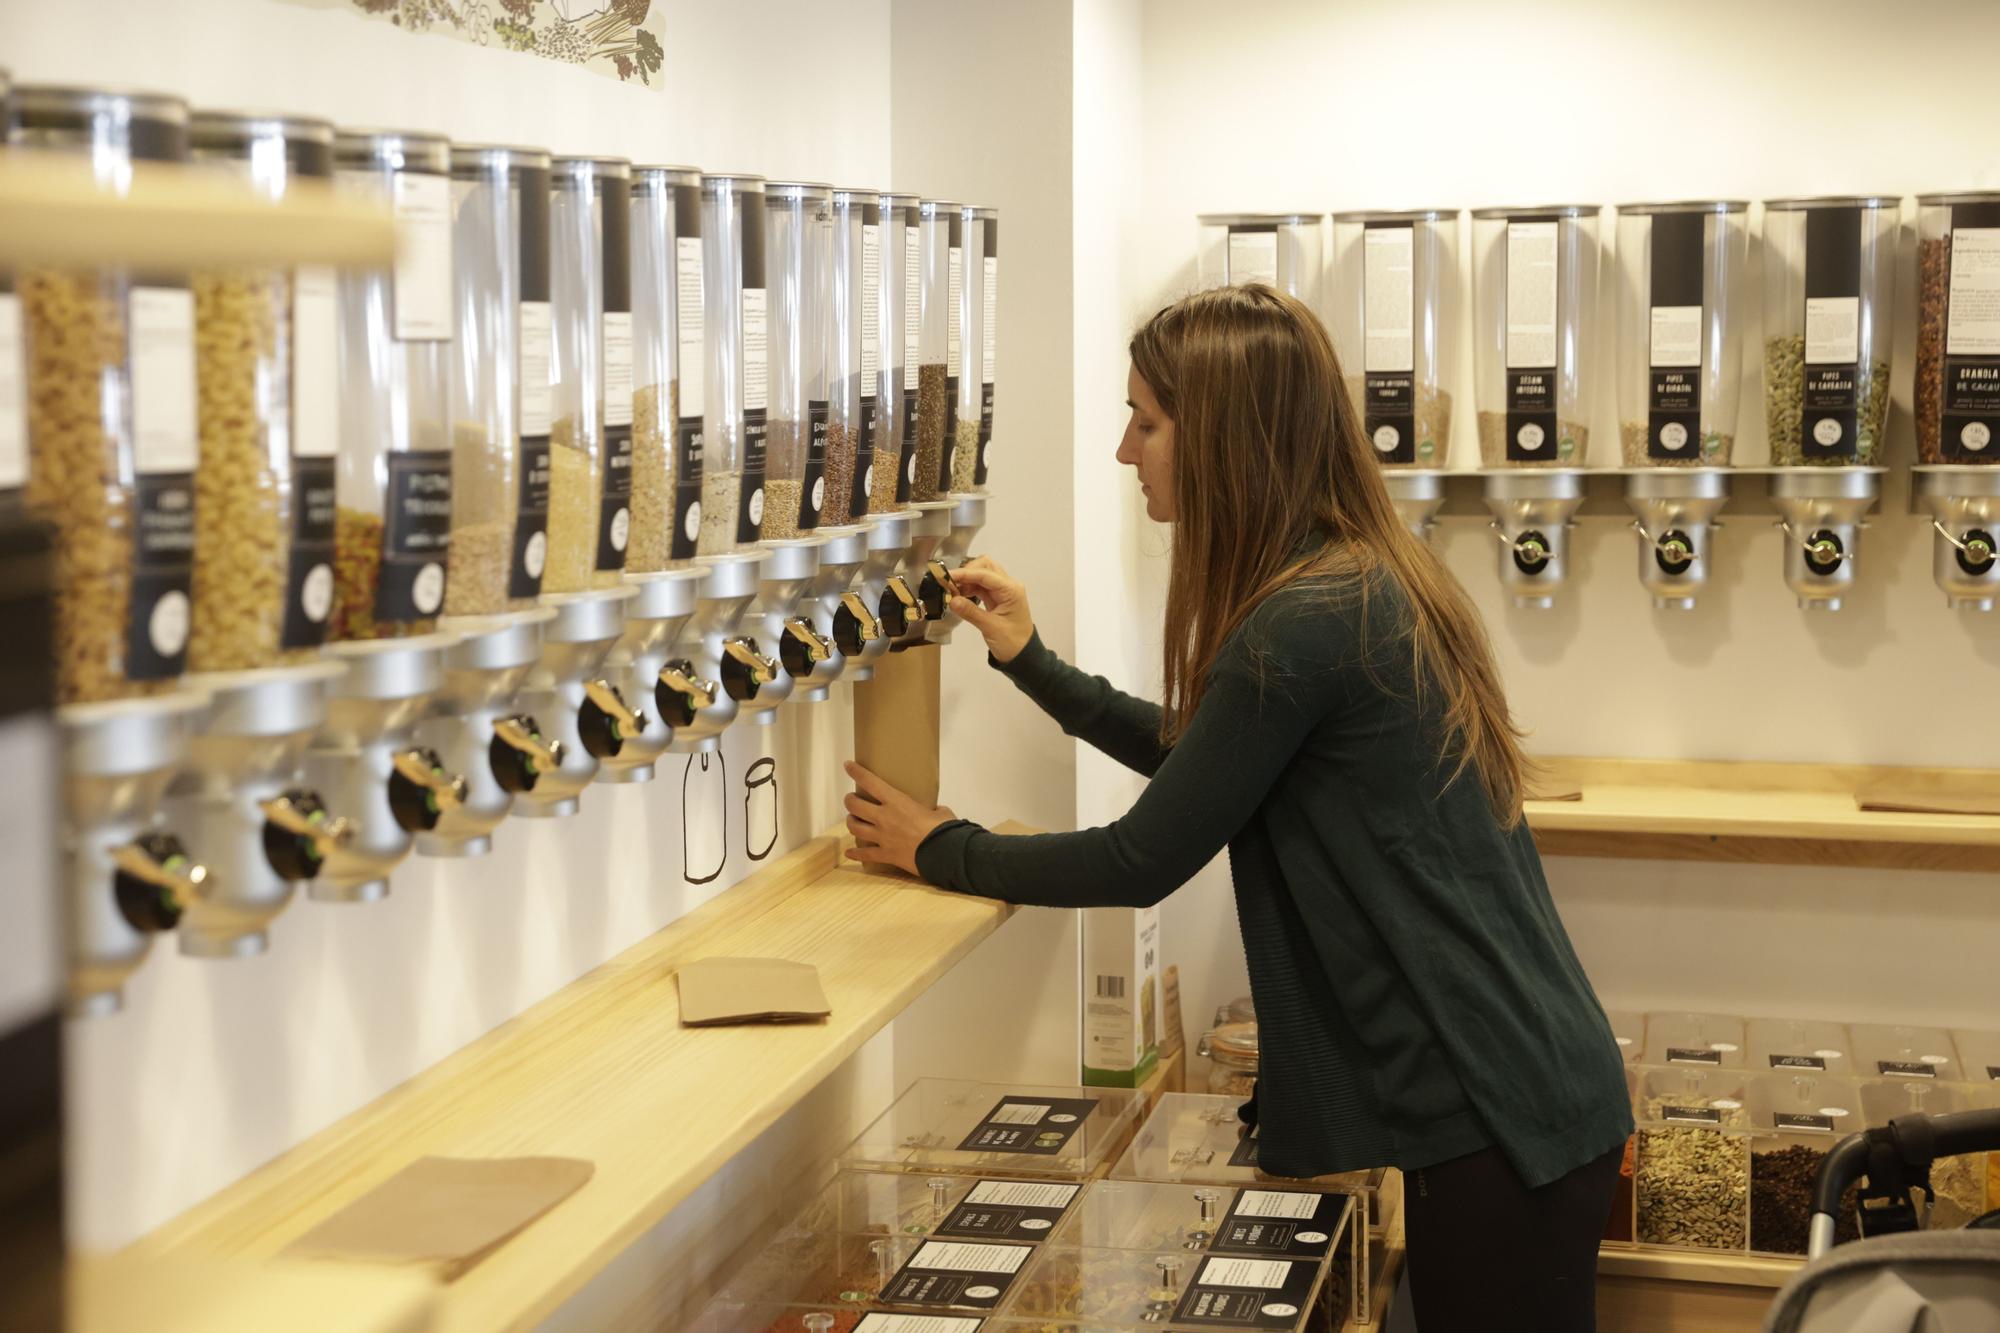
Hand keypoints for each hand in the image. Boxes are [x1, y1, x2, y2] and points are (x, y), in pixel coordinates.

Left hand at [843, 761, 956, 875]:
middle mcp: (884, 817)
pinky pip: (865, 854)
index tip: (848, 766)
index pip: (870, 782)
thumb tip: (936, 812)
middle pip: (855, 806)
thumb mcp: (941, 811)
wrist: (944, 853)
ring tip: (852, 820)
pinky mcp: (886, 855)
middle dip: (850, 801)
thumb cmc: (944, 829)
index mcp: (897, 802)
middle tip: (851, 799)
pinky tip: (849, 853)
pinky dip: (856, 854)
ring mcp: (883, 837)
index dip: (857, 772)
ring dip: (851, 822)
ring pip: (855, 828)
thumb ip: (933, 810)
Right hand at [948, 555, 1034, 663]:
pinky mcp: (996, 598)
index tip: (946, 576)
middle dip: (967, 572)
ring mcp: (1002, 591)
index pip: (986, 574)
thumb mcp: (991, 628)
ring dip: (966, 580)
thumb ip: (971, 612)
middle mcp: (1008, 586)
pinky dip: (968, 588)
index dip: (965, 573)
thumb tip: (952, 600)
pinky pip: (980, 586)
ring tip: (951, 592)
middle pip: (986, 566)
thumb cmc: (1011, 642)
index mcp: (1011, 590)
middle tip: (951, 584)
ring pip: (982, 575)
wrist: (1022, 655)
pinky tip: (958, 596)